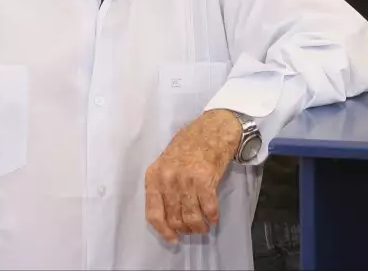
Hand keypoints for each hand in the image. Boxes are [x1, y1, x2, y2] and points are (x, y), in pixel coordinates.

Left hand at [145, 109, 240, 244]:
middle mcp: (168, 179)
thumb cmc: (189, 145)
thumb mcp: (166, 163)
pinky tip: (214, 219)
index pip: (154, 213)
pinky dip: (212, 217)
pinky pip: (208, 208)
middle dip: (185, 229)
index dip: (163, 231)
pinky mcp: (205, 180)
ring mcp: (186, 180)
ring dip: (199, 227)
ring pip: (191, 216)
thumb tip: (168, 217)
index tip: (173, 239)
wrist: (212, 129)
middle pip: (174, 218)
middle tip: (193, 231)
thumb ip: (163, 186)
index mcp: (154, 176)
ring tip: (204, 228)